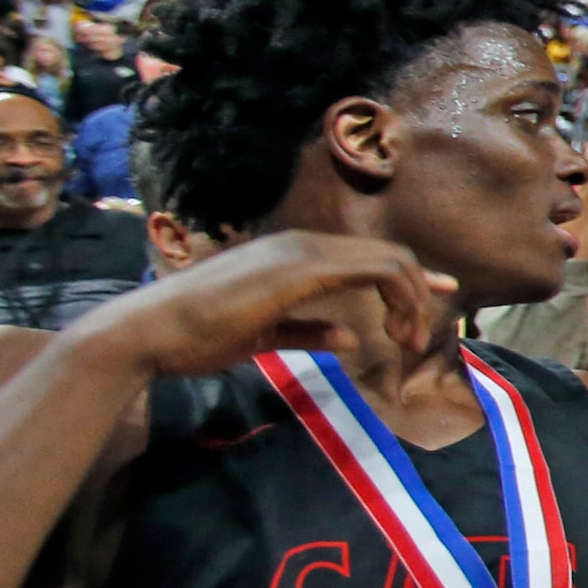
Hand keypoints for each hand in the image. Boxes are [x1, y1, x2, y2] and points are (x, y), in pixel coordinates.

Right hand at [72, 231, 454, 376]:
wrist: (148, 335)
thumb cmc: (195, 337)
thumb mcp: (263, 336)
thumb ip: (306, 332)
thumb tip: (349, 337)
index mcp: (294, 258)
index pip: (370, 259)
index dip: (412, 280)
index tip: (438, 302)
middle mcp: (303, 245)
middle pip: (390, 257)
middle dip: (420, 295)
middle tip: (421, 339)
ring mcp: (302, 252)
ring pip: (389, 261)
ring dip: (412, 301)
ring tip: (409, 342)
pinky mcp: (300, 268)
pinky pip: (372, 270)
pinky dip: (397, 297)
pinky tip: (392, 333)